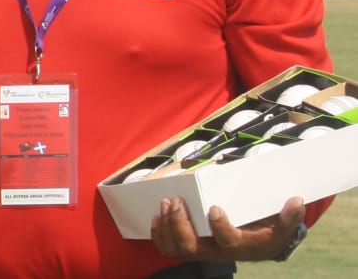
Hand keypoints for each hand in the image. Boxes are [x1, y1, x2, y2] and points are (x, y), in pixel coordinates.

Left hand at [150, 195, 303, 261]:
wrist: (260, 246)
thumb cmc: (270, 232)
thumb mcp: (284, 225)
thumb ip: (290, 216)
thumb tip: (297, 201)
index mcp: (241, 245)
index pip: (228, 241)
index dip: (220, 227)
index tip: (214, 208)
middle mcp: (218, 252)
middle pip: (192, 247)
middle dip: (180, 224)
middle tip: (176, 200)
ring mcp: (203, 251)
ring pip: (177, 248)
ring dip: (167, 226)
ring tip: (166, 202)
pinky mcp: (191, 248)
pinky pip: (168, 248)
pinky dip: (159, 234)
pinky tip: (157, 216)